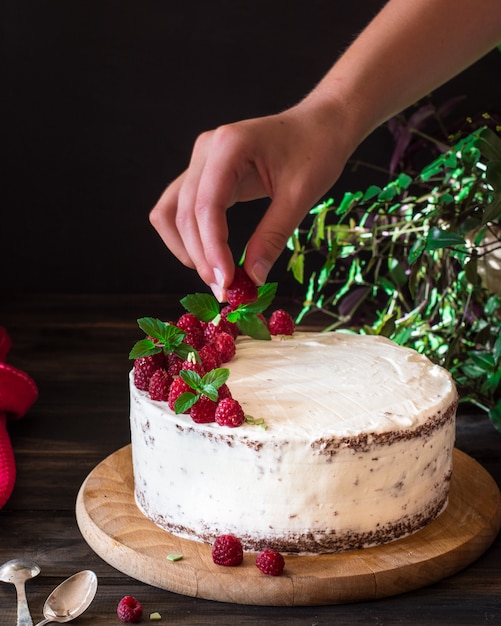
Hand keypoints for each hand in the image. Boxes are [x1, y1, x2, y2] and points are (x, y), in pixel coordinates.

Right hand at [149, 102, 353, 299]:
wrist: (320, 125)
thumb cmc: (317, 150)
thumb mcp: (300, 195)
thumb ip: (272, 237)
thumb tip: (252, 279)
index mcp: (229, 146)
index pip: (206, 205)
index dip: (212, 249)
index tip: (226, 284)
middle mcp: (206, 150)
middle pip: (184, 213)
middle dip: (201, 256)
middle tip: (226, 291)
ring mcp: (201, 161)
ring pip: (172, 212)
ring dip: (187, 248)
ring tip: (216, 278)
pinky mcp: (205, 174)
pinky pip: (181, 209)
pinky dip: (189, 237)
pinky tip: (210, 258)